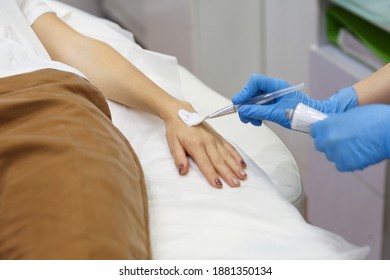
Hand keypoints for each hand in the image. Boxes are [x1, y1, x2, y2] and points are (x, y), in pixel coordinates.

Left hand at [164, 102, 246, 188]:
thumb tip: (182, 171)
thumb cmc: (176, 129)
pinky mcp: (218, 137)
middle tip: (236, 184)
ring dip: (235, 166)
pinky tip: (242, 163)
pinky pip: (229, 147)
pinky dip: (236, 155)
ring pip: (227, 155)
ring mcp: (214, 139)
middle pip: (219, 161)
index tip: (218, 185)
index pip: (205, 164)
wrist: (180, 112)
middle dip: (228, 174)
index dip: (212, 175)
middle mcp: (208, 142)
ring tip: (243, 176)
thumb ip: (178, 157)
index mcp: (195, 145)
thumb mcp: (172, 143)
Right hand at [232, 74, 357, 127]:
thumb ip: (258, 112)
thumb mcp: (276, 114)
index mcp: (276, 86)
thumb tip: (243, 110)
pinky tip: (258, 121)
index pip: (255, 82)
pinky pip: (259, 107)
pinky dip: (255, 114)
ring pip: (254, 100)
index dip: (245, 91)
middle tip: (243, 116)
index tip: (239, 103)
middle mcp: (273, 89)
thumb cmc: (300, 114)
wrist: (313, 119)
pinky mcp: (273, 104)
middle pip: (252, 92)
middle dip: (246, 104)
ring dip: (249, 111)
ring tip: (252, 122)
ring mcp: (273, 97)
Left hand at [310, 104, 389, 170]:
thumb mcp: (350, 114)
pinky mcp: (345, 164)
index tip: (326, 131)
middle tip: (342, 140)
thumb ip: (336, 121)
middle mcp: (327, 140)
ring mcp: (335, 154)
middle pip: (320, 144)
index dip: (321, 131)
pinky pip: (341, 165)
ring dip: (338, 152)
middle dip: (328, 142)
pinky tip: (358, 154)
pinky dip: (348, 161)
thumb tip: (331, 124)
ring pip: (330, 155)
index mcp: (327, 125)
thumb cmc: (374, 118)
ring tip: (354, 146)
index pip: (314, 131)